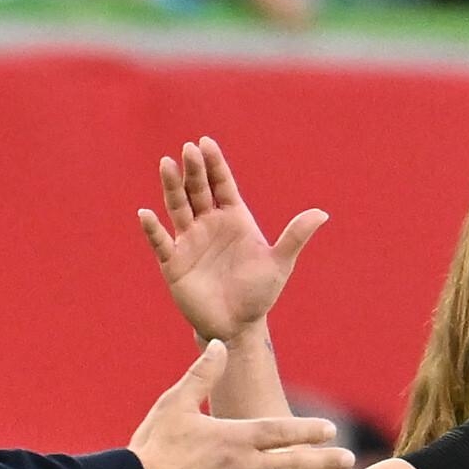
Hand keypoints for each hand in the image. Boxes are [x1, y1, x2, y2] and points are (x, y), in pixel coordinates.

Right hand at [131, 340, 352, 468]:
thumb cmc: (153, 446)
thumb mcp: (174, 403)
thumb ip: (202, 374)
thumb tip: (218, 343)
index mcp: (234, 438)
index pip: (281, 432)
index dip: (308, 431)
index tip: (330, 430)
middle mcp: (244, 468)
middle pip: (294, 464)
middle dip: (324, 461)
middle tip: (350, 459)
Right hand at [139, 137, 325, 345]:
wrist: (238, 326)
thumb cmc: (259, 294)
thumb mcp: (279, 264)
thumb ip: (295, 237)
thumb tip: (322, 213)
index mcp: (234, 218)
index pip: (221, 183)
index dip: (214, 163)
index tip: (206, 142)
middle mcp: (209, 224)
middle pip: (198, 189)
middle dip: (193, 169)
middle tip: (188, 149)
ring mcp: (189, 241)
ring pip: (178, 207)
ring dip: (171, 187)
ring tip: (166, 164)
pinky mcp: (174, 262)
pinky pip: (160, 242)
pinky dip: (152, 228)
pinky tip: (145, 213)